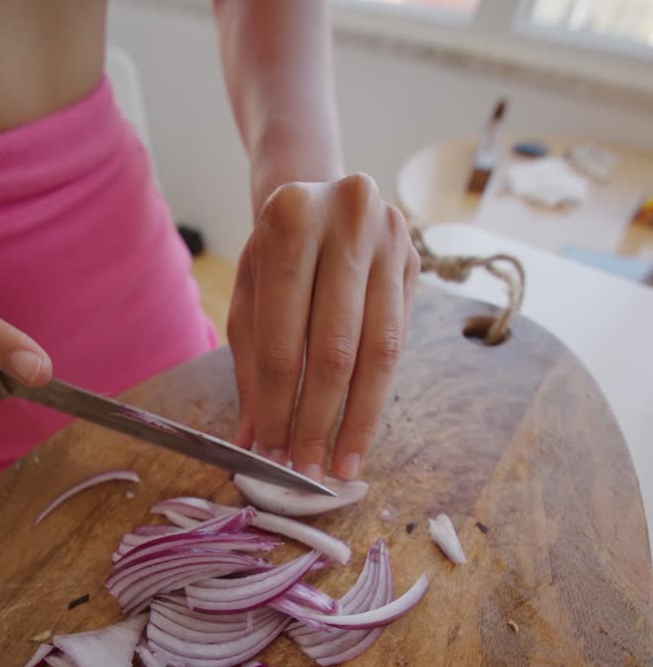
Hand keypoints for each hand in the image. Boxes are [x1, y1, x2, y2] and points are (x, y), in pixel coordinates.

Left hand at [227, 173, 419, 481]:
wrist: (322, 195)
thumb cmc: (276, 252)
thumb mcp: (249, 294)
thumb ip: (250, 365)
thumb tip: (252, 442)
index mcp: (291, 220)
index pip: (282, 337)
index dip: (277, 404)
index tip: (271, 453)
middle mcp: (349, 221)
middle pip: (334, 349)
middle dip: (318, 421)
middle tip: (307, 471)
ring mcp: (392, 239)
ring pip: (379, 352)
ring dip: (358, 419)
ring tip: (341, 466)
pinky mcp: (416, 262)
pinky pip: (400, 343)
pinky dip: (378, 394)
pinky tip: (361, 430)